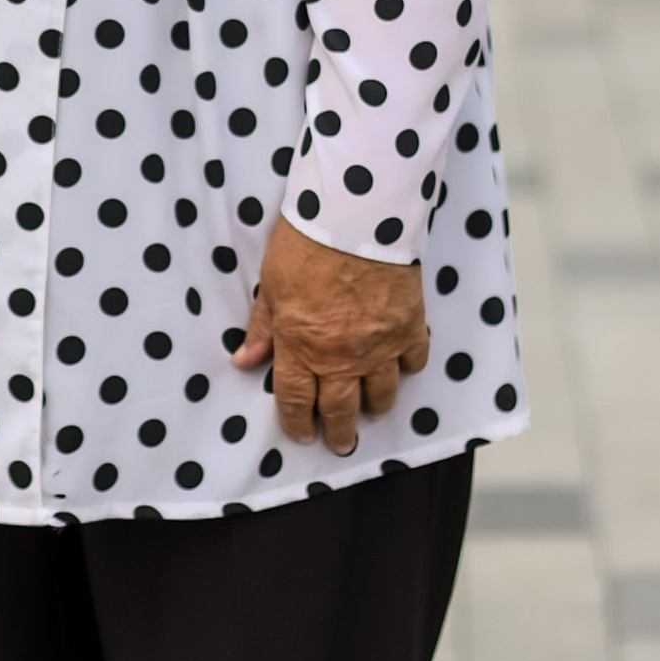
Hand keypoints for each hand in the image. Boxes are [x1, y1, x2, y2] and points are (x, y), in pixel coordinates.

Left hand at [233, 218, 429, 457]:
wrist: (356, 217)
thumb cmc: (307, 245)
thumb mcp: (271, 285)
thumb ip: (262, 328)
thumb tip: (246, 361)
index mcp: (301, 347)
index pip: (296, 401)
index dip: (297, 423)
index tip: (300, 434)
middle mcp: (341, 357)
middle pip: (340, 409)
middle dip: (338, 432)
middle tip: (339, 443)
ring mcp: (379, 346)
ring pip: (382, 395)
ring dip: (375, 407)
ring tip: (371, 411)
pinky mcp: (410, 328)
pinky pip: (413, 362)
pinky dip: (407, 369)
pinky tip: (401, 369)